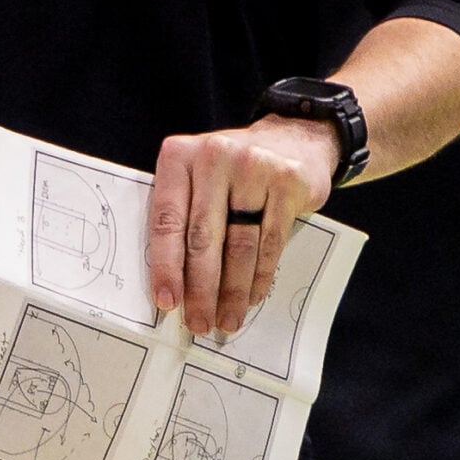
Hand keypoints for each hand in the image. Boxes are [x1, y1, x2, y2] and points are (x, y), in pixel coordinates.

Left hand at [147, 115, 337, 335]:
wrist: (293, 138)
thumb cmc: (232, 168)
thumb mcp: (197, 173)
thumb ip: (182, 211)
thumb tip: (170, 279)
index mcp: (179, 155)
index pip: (167, 218)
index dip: (165, 264)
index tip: (166, 301)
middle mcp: (214, 157)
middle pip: (203, 237)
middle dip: (200, 287)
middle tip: (199, 322)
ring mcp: (254, 169)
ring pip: (238, 245)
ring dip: (231, 290)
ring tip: (226, 320)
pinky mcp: (288, 185)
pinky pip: (270, 243)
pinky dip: (259, 276)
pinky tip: (250, 297)